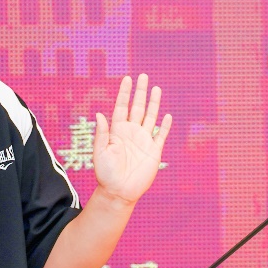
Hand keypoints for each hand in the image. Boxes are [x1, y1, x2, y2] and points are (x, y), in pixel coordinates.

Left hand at [92, 74, 172, 204]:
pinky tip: (167, 115)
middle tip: (143, 76)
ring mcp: (143, 140)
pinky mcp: (154, 151)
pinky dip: (165, 126)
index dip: (124, 93)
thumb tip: (99, 114)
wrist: (119, 192)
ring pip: (150, 117)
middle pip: (137, 107)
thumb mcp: (100, 152)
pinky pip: (161, 135)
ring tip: (157, 88)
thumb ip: (102, 133)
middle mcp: (131, 132)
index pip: (121, 107)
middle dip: (140, 92)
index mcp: (117, 131)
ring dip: (154, 103)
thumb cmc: (106, 173)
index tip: (127, 78)